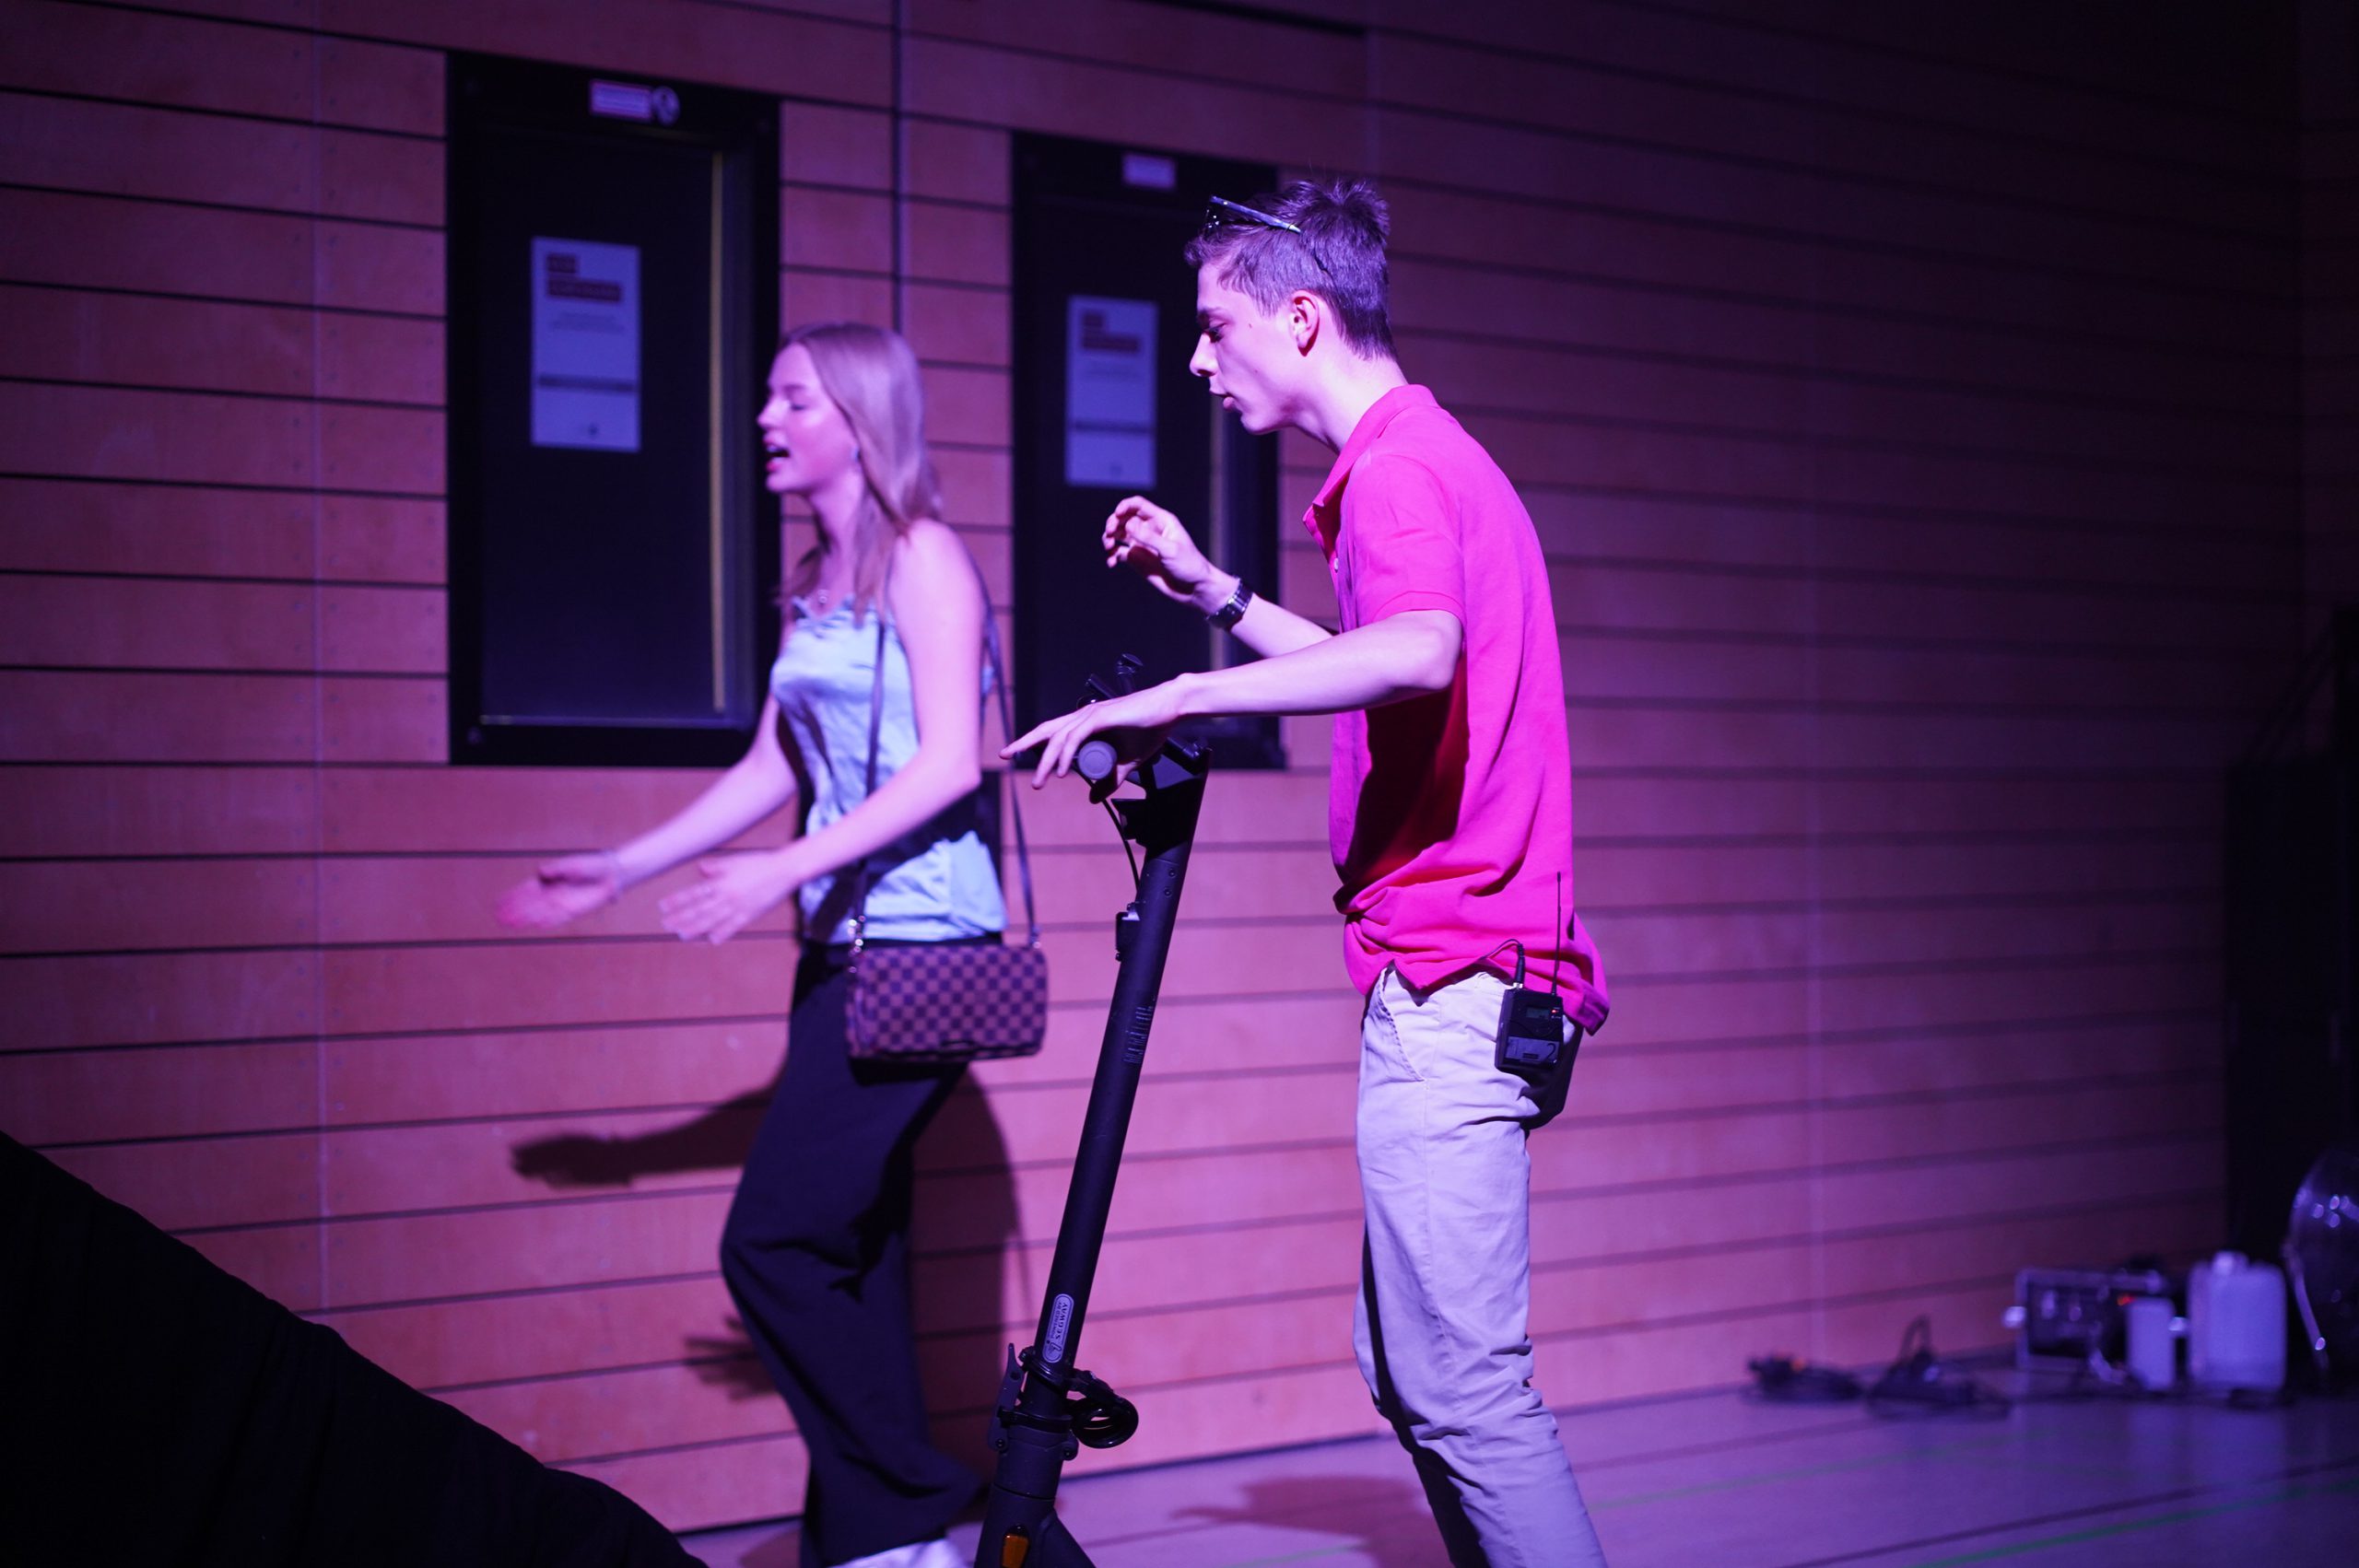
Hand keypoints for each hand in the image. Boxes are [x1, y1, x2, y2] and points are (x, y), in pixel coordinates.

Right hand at [498, 852, 620, 929]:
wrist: (609, 874)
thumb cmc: (588, 866)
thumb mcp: (571, 865)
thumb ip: (556, 869)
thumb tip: (541, 872)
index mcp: (546, 882)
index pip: (525, 891)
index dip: (511, 898)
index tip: (497, 905)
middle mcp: (550, 895)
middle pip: (529, 905)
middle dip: (514, 911)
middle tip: (499, 919)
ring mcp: (561, 904)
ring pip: (539, 913)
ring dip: (526, 919)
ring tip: (511, 925)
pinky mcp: (573, 911)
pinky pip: (558, 918)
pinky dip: (548, 921)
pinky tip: (537, 925)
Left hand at [659, 848, 801, 944]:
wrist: (784, 869)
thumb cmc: (759, 863)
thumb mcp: (735, 861)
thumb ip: (716, 866)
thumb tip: (699, 869)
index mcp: (722, 881)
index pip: (695, 893)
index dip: (678, 900)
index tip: (663, 907)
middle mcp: (727, 895)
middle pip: (700, 909)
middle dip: (681, 918)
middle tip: (665, 925)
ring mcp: (739, 907)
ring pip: (713, 920)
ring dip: (696, 928)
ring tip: (682, 935)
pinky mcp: (752, 914)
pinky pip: (734, 926)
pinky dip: (723, 933)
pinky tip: (712, 941)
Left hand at [1002, 679, 1187, 786]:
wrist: (1171, 710)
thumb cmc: (1151, 729)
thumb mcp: (1127, 764)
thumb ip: (1110, 781)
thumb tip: (1093, 799)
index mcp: (1086, 723)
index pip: (1051, 732)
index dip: (1030, 741)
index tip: (1012, 752)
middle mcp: (1083, 716)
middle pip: (1046, 731)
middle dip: (1024, 744)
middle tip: (1005, 756)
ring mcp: (1091, 715)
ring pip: (1058, 739)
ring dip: (1047, 762)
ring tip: (1040, 783)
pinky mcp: (1101, 717)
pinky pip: (1076, 738)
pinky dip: (1066, 755)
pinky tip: (1062, 772)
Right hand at [1104, 496, 1225, 611]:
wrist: (1193, 588)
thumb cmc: (1189, 565)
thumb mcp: (1170, 550)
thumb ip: (1148, 537)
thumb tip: (1127, 524)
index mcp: (1161, 521)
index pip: (1138, 505)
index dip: (1124, 506)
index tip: (1117, 515)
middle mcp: (1149, 530)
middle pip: (1124, 518)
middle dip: (1113, 522)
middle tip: (1109, 533)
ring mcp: (1141, 544)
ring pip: (1118, 534)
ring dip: (1109, 538)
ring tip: (1109, 548)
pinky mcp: (1136, 559)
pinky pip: (1118, 552)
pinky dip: (1111, 555)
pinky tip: (1112, 563)